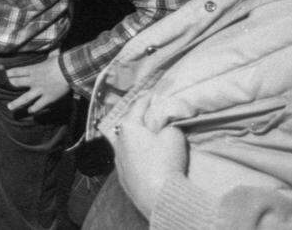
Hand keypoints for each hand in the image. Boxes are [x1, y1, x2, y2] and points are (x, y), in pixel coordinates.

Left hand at [5, 50, 69, 112]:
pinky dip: (34, 109)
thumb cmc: (61, 62)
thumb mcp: (54, 56)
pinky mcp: (48, 98)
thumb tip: (55, 49)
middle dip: (10, 85)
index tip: (3, 74)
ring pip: (25, 98)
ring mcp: (40, 90)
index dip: (9, 73)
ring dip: (16, 103)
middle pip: (17, 83)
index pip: (17, 71)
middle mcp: (34, 80)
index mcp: (33, 69)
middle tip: (3, 87)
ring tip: (9, 107)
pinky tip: (30, 111)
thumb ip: (52, 54)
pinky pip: (38, 105)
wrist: (69, 71)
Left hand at [107, 95, 187, 217]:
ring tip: (143, 133)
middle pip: (127, 123)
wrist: (158, 197)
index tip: (153, 93)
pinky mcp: (122, 176)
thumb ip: (167, 125)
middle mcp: (118, 141)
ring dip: (133, 136)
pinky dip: (133, 152)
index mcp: (128, 126)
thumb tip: (164, 125)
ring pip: (124, 141)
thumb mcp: (173, 135)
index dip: (147, 98)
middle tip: (148, 112)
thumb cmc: (165, 162)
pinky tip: (140, 155)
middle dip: (137, 117)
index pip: (138, 106)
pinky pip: (126, 158)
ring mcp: (118, 160)